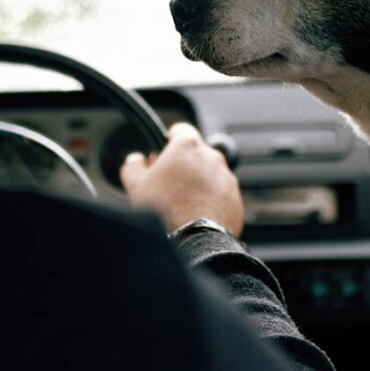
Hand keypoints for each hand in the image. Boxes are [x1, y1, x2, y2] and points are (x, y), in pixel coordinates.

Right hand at [120, 122, 242, 236]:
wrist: (193, 241)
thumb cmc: (165, 210)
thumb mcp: (136, 185)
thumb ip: (133, 166)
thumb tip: (135, 161)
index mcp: (188, 146)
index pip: (181, 130)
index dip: (170, 139)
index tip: (165, 150)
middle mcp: (212, 157)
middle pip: (196, 153)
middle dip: (183, 165)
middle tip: (168, 181)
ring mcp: (227, 178)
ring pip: (210, 174)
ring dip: (198, 182)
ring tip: (182, 203)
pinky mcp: (235, 199)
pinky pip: (221, 194)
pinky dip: (210, 200)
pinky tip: (196, 214)